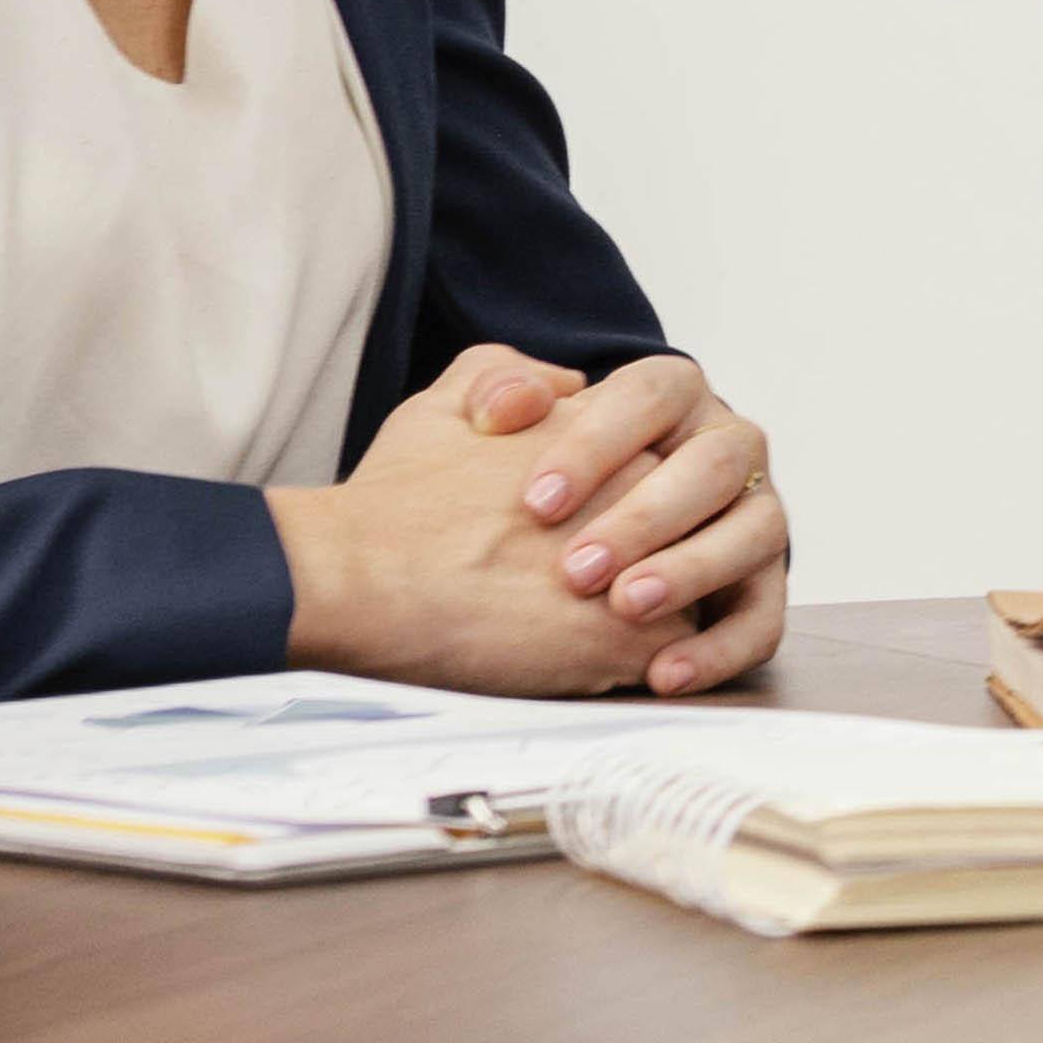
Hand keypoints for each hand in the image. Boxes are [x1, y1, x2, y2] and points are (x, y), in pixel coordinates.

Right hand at [268, 345, 680, 693]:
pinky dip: (629, 665)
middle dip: (640, 562)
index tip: (558, 538)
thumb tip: (566, 385)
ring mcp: (648, 565)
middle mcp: (648, 492)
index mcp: (616, 438)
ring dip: (640, 616)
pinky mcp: (632, 637)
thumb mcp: (449, 402)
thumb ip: (515, 377)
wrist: (359, 576)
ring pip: (683, 598)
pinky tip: (566, 658)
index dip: (613, 514)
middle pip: (680, 535)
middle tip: (562, 586)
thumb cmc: (395, 500)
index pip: (657, 478)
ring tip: (562, 625)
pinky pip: (665, 657)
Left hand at [474, 350, 795, 699]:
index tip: (537, 503)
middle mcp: (727, 445)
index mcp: (673, 393)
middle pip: (713, 465)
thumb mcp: (499, 414)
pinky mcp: (761, 585)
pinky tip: (665, 674)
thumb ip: (491, 386)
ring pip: (755, 534)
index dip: (598, 446)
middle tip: (577, 570)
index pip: (652, 394)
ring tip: (625, 609)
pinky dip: (721, 649)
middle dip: (646, 518)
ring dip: (692, 572)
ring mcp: (754, 514)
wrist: (559, 534)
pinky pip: (763, 618)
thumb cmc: (532, 473)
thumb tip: (513, 405)